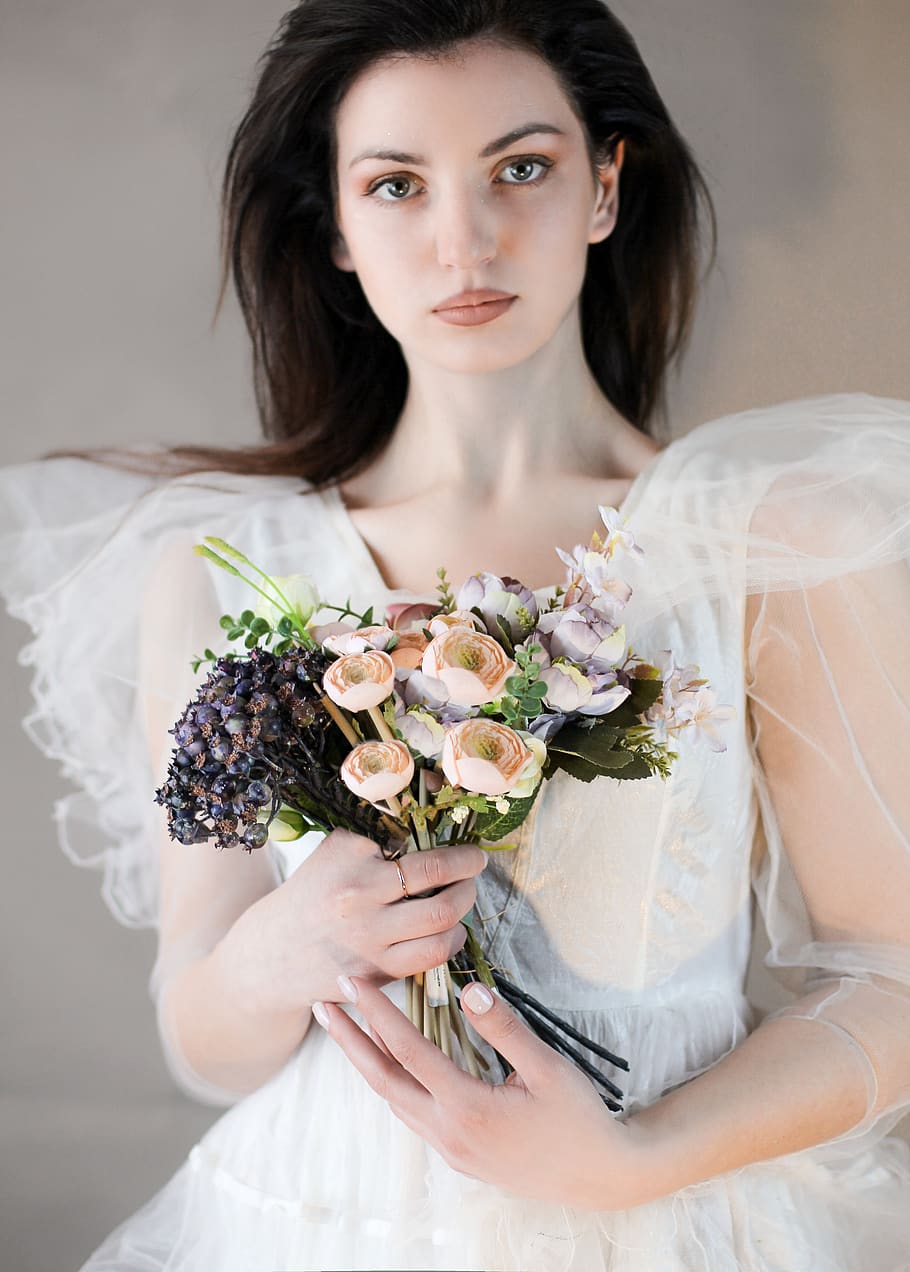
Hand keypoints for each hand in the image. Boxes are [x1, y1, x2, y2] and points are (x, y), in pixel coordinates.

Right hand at [222, 830, 485, 1016]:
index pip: (421, 850)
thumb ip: (378, 833)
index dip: (458, 852)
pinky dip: (451, 940)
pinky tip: (450, 930)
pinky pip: (431, 956)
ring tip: (465, 896)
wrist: (272, 954)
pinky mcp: (376, 972)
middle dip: (468, 875)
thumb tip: (432, 811)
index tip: (472, 850)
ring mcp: (370, 939)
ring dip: (464, 906)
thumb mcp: (336, 850)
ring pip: (441, 921)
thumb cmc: (311, 893)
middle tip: (474, 869)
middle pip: (438, 883)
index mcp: (351, 859)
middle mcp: (361, 897)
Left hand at [313, 974, 650, 1211]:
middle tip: (322, 1005)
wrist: (600, 1176)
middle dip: (349, 1041)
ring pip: (393, 1100)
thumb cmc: (578, 1117)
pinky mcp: (458, 1157)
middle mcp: (448, 1132)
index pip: (408, 1051)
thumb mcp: (547, 1068)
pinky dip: (392, 1083)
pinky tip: (390, 1065)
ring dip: (367, 1062)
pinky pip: (412, 1114)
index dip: (376, 1013)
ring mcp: (450, 1149)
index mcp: (467, 1107)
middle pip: (383, 1080)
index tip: (352, 983)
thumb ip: (504, 1028)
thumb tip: (467, 990)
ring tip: (346, 1030)